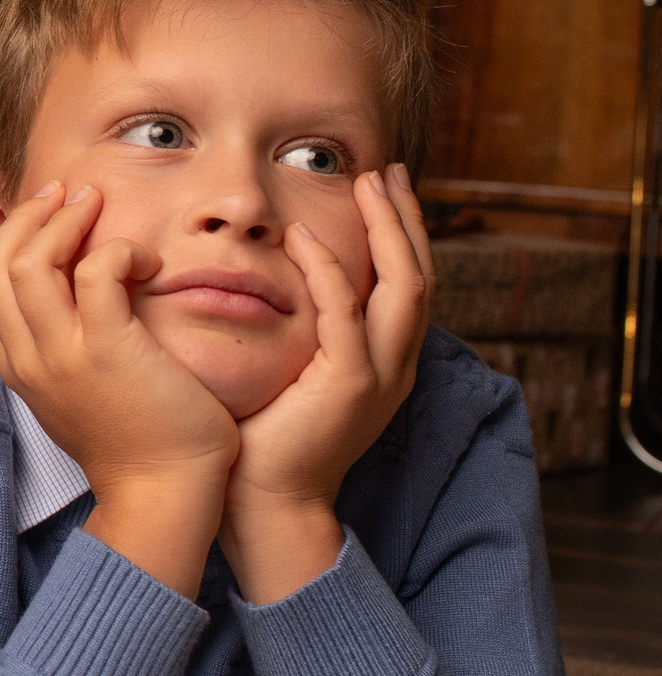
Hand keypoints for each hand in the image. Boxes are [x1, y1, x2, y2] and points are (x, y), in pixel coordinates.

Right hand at [0, 179, 238, 597]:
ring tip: (97, 204)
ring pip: (31, 262)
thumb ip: (59, 349)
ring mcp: (61, 355)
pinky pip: (95, 272)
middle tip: (69, 194)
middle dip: (28, 216)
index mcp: (16, 366)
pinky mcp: (107, 350)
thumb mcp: (76, 394)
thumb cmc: (136, 440)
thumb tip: (67, 303)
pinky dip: (118, 249)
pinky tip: (145, 260)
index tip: (33, 211)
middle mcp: (27, 358)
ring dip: (65, 220)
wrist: (164, 492)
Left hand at [222, 165, 433, 603]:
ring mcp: (378, 376)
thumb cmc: (258, 442)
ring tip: (368, 183)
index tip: (383, 186)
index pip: (403, 284)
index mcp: (380, 364)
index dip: (400, 233)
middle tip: (389, 170)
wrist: (262, 505)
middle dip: (406, 219)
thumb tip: (257, 284)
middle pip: (418, 275)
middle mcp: (392, 366)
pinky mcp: (348, 386)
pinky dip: (331, 270)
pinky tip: (305, 237)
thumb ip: (288, 331)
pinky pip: (345, 314)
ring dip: (386, 230)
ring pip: (402, 286)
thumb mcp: (285, 375)